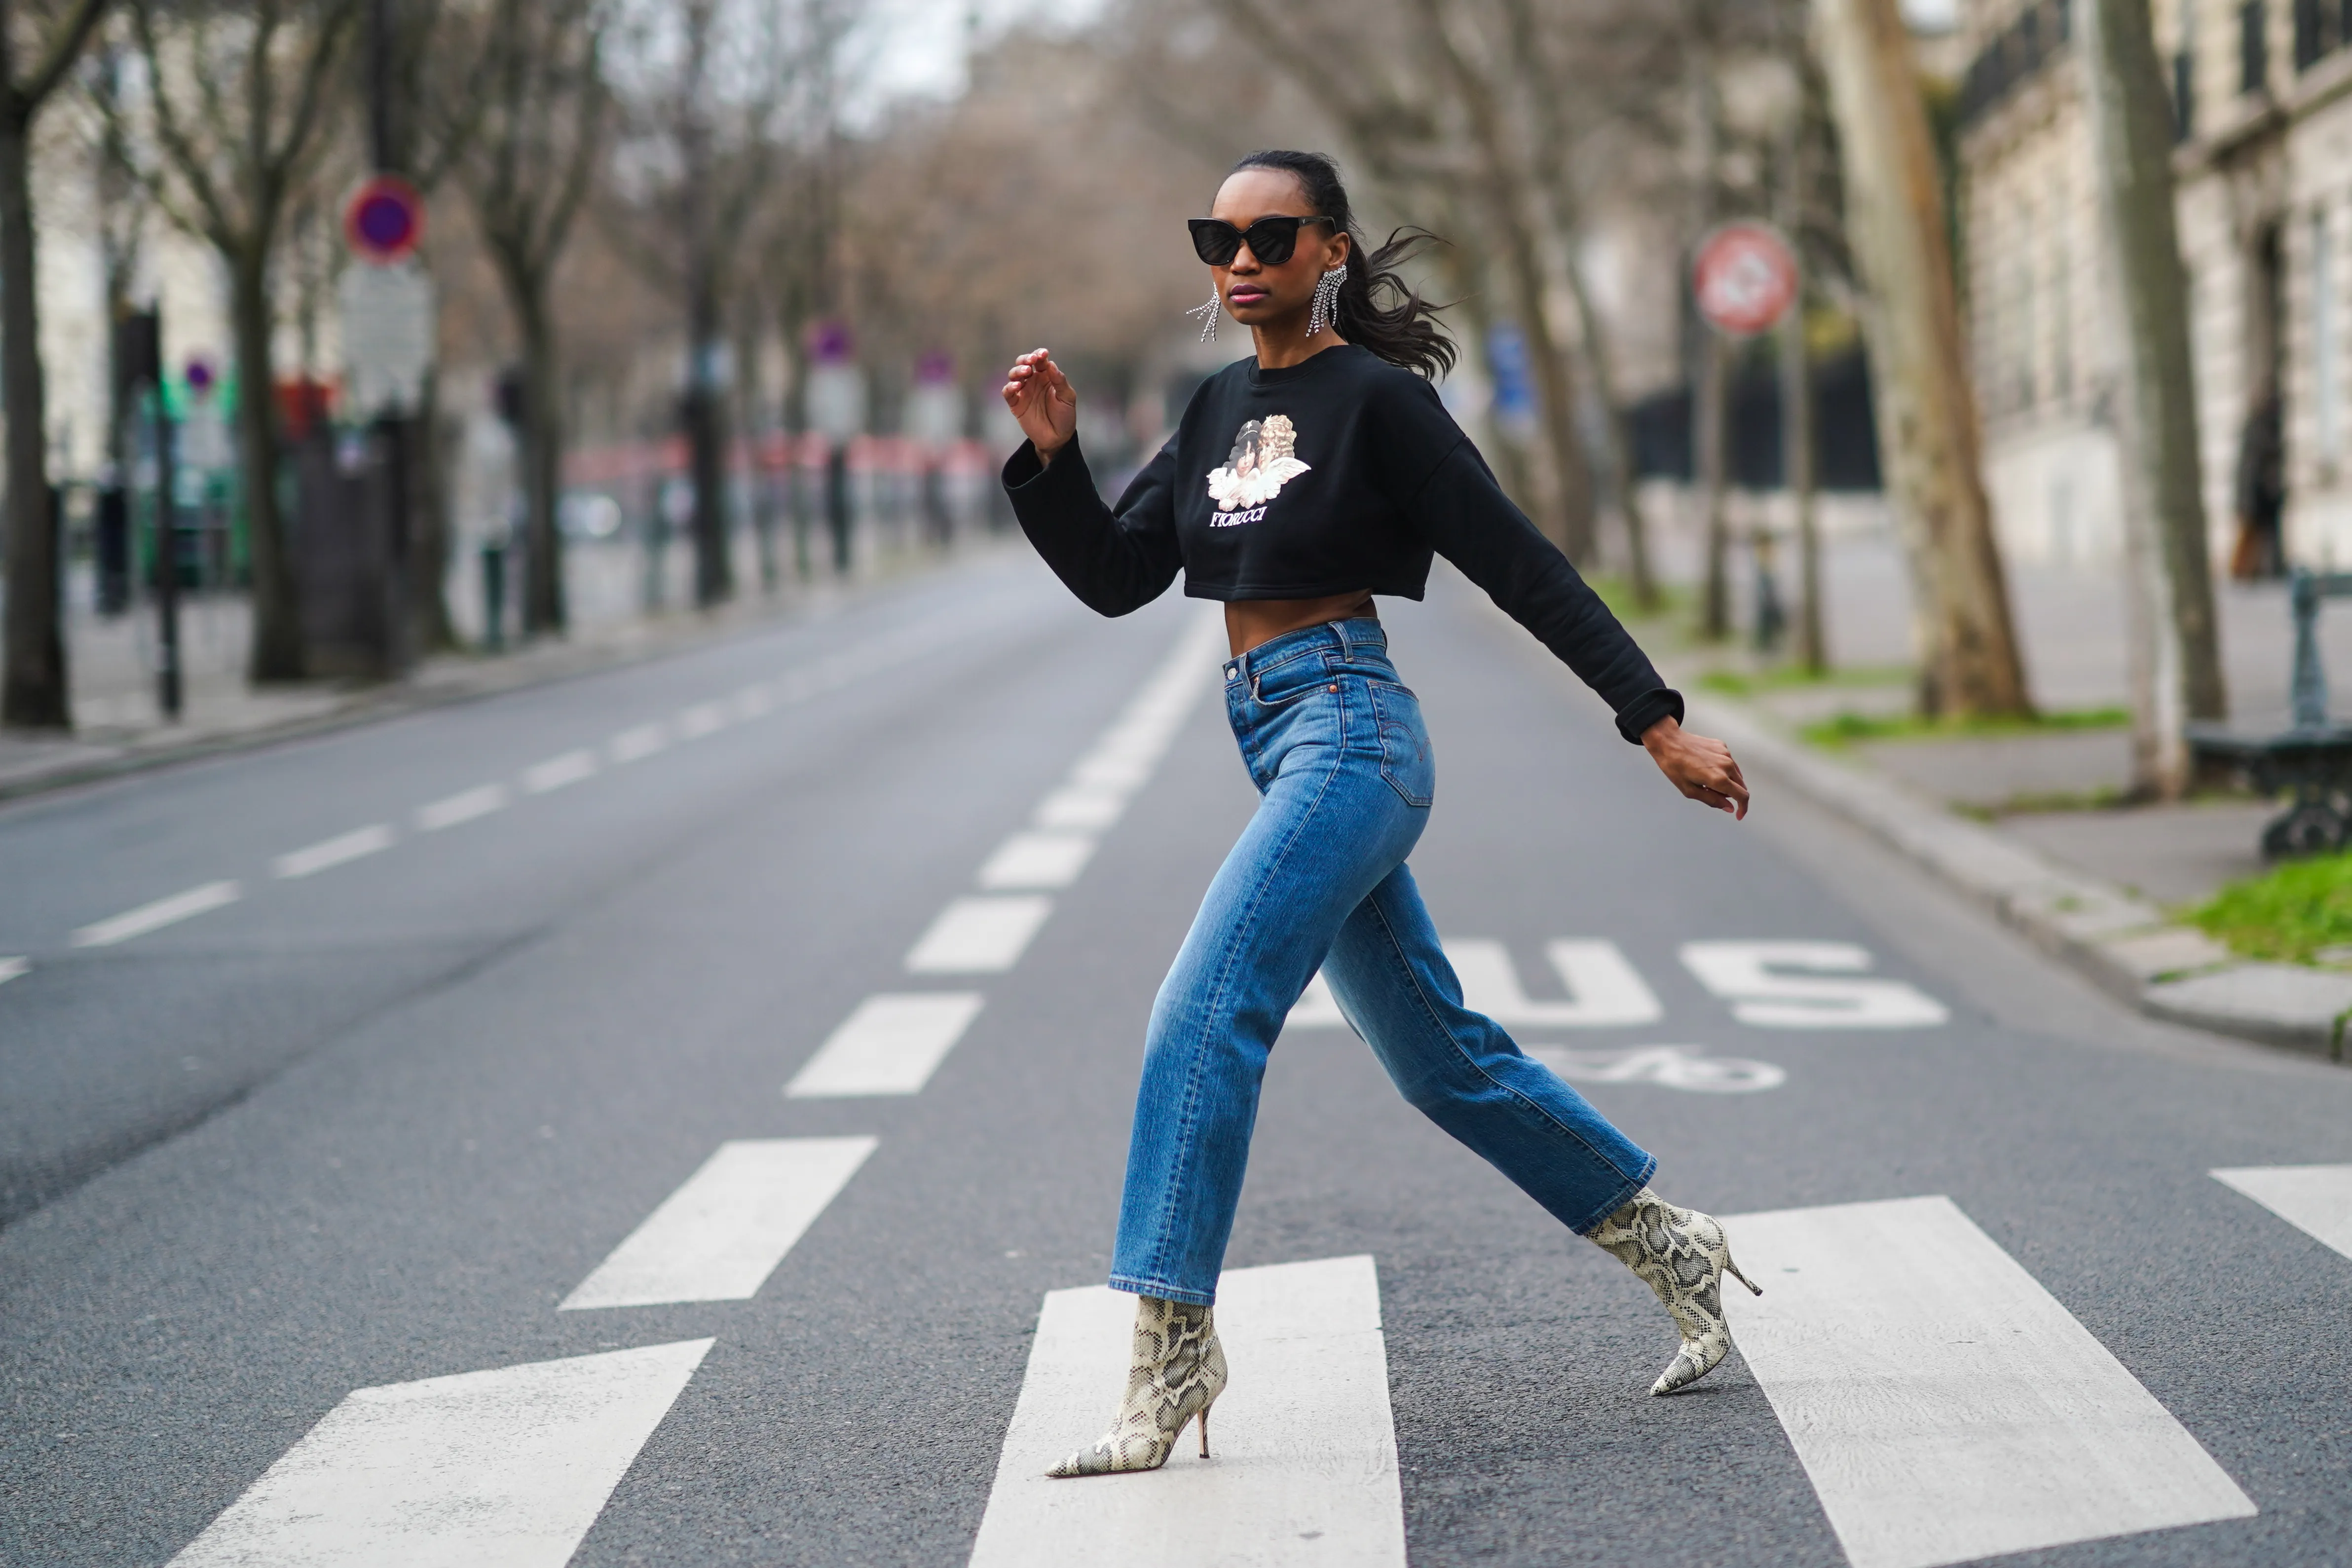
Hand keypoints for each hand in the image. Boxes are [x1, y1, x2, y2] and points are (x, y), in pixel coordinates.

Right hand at [1001, 347, 1077, 462]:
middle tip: (1031, 361)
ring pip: (1014, 375)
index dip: (1039, 354)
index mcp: (1046, 376)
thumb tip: (1051, 364)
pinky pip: (1008, 393)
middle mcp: (1033, 381)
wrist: (1057, 438)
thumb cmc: (1064, 416)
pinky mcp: (1015, 404)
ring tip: (1025, 372)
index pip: (1040, 361)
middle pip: (1023, 364)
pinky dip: (1009, 387)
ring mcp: (1023, 392)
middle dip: (1025, 359)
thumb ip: (1060, 381)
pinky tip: (1017, 386)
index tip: (1043, 354)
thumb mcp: (1067, 397)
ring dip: (1018, 370)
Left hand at [1642, 717, 1747, 818]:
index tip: (1738, 814)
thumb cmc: (1675, 766)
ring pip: (1736, 774)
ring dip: (1728, 782)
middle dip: (1731, 795)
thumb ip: (1712, 800)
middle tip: (1711, 792)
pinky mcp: (1722, 746)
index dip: (1742, 808)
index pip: (1742, 796)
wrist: (1669, 742)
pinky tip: (1707, 767)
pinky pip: (1729, 763)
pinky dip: (1723, 770)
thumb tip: (1729, 807)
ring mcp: (1726, 754)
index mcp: (1719, 778)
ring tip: (1706, 780)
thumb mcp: (1690, 790)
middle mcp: (1727, 765)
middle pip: (1741, 786)